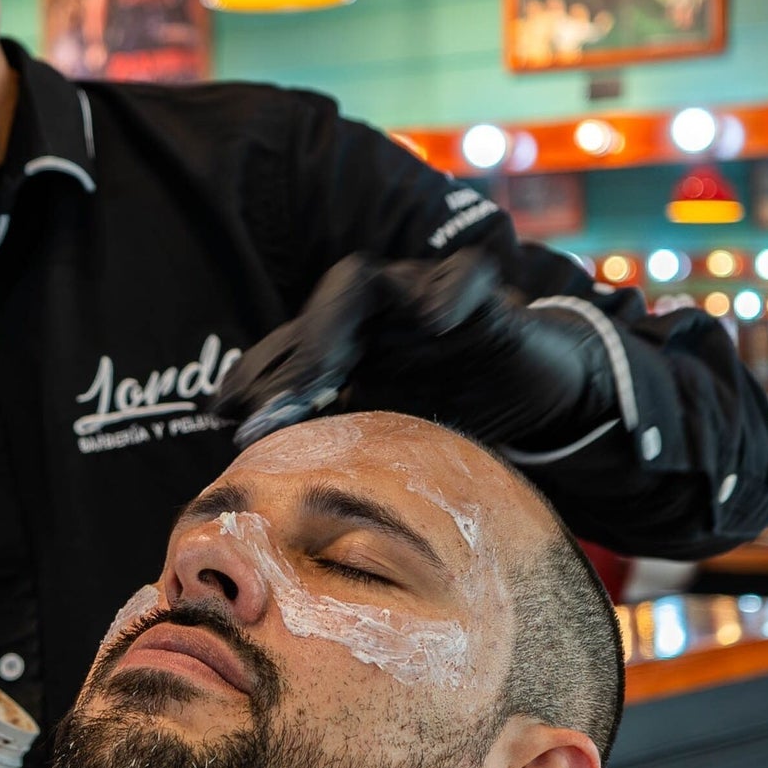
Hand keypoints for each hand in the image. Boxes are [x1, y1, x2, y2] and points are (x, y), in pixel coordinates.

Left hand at [210, 251, 620, 453]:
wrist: (543, 403)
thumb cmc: (459, 422)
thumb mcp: (391, 445)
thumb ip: (339, 450)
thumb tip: (270, 489)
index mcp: (347, 349)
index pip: (288, 352)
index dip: (254, 379)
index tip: (223, 420)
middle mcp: (375, 317)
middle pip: (315, 321)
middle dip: (287, 368)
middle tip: (262, 416)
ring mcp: (421, 298)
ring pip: (364, 286)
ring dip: (334, 331)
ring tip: (320, 381)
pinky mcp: (481, 295)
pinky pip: (461, 278)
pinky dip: (447, 294)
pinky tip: (436, 322)